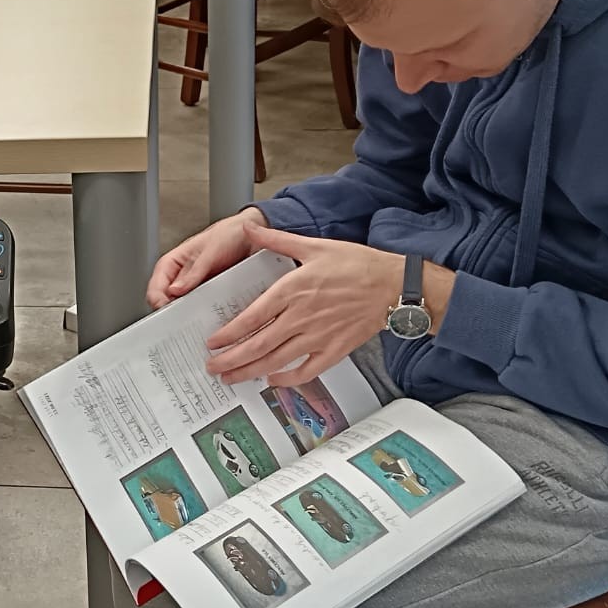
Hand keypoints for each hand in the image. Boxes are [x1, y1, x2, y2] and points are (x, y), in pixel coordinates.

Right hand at [148, 208, 267, 308]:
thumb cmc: (230, 234)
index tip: (165, 308)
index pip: (157, 283)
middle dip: (173, 311)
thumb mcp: (211, 251)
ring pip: (186, 307)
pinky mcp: (213, 294)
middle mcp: (184, 276)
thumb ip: (194, 270)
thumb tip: (175, 290)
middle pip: (168, 300)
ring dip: (191, 315)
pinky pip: (205, 309)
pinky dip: (208, 315)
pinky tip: (213, 317)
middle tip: (182, 319)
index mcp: (175, 262)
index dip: (157, 297)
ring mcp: (198, 287)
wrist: (254, 236)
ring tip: (198, 319)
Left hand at [204, 227, 402, 383]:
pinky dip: (287, 379)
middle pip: (258, 344)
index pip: (252, 317)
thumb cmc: (357, 264)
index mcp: (293, 290)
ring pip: (276, 361)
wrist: (393, 284)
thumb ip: (276, 240)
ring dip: (250, 371)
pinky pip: (306, 371)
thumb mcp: (313, 246)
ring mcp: (317, 336)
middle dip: (231, 359)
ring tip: (232, 378)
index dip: (229, 333)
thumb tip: (249, 228)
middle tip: (213, 366)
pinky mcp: (334, 350)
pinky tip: (272, 379)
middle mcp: (301, 316)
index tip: (213, 341)